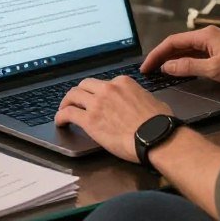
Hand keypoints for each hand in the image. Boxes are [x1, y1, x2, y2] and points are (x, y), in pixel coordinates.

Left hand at [54, 76, 171, 162]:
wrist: (156, 137)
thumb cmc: (159, 123)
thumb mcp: (152, 100)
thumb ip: (140, 97)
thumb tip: (140, 102)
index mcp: (123, 82)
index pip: (103, 84)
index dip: (97, 92)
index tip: (95, 100)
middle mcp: (108, 89)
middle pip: (84, 85)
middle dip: (79, 93)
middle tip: (75, 101)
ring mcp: (97, 103)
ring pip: (73, 95)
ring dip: (66, 102)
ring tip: (63, 110)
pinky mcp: (90, 120)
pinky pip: (68, 113)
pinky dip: (61, 116)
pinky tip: (60, 122)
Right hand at [140, 25, 219, 86]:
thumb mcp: (214, 70)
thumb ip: (188, 67)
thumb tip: (167, 67)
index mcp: (204, 35)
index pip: (172, 42)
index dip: (157, 54)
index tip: (146, 67)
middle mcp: (207, 35)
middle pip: (178, 44)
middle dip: (162, 56)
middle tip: (149, 70)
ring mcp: (214, 43)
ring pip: (187, 49)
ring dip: (173, 59)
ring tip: (159, 72)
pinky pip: (196, 54)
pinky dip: (185, 61)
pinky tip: (180, 70)